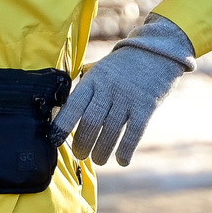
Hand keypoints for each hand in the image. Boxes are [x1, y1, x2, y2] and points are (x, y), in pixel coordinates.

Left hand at [54, 14, 194, 166]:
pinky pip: (134, 133)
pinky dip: (126, 150)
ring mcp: (128, 97)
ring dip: (102, 151)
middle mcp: (109, 89)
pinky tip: (122, 160)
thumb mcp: (100, 70)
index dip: (62, 126)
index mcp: (93, 80)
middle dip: (82, 144)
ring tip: (98, 159)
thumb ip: (87, 91)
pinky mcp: (146, 106)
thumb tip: (66, 117)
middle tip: (79, 155)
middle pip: (91, 122)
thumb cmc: (123, 67)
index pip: (73, 106)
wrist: (157, 52)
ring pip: (110, 132)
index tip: (54, 140)